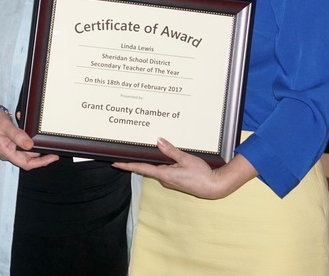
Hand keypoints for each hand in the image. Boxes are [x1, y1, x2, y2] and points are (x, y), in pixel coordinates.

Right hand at [0, 100, 58, 170]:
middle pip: (28, 157)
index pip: (27, 163)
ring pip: (26, 146)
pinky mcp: (9, 138)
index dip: (41, 162)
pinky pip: (21, 137)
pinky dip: (25, 130)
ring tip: (33, 125)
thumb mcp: (5, 126)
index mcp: (6, 152)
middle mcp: (8, 151)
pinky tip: (22, 118)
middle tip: (50, 142)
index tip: (53, 156)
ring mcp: (9, 145)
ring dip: (31, 136)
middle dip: (40, 149)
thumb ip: (17, 136)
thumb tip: (30, 145)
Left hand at [112, 137, 256, 198]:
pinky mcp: (175, 179)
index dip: (126, 165)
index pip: (141, 168)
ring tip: (138, 152)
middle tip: (122, 154)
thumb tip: (158, 141)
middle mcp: (164, 178)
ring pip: (155, 168)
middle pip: (146, 168)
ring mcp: (169, 180)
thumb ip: (171, 150)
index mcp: (164, 174)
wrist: (213, 187)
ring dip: (148, 161)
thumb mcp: (186, 159)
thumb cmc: (201, 174)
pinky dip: (159, 163)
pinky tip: (160, 157)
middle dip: (135, 161)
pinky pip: (163, 169)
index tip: (114, 163)